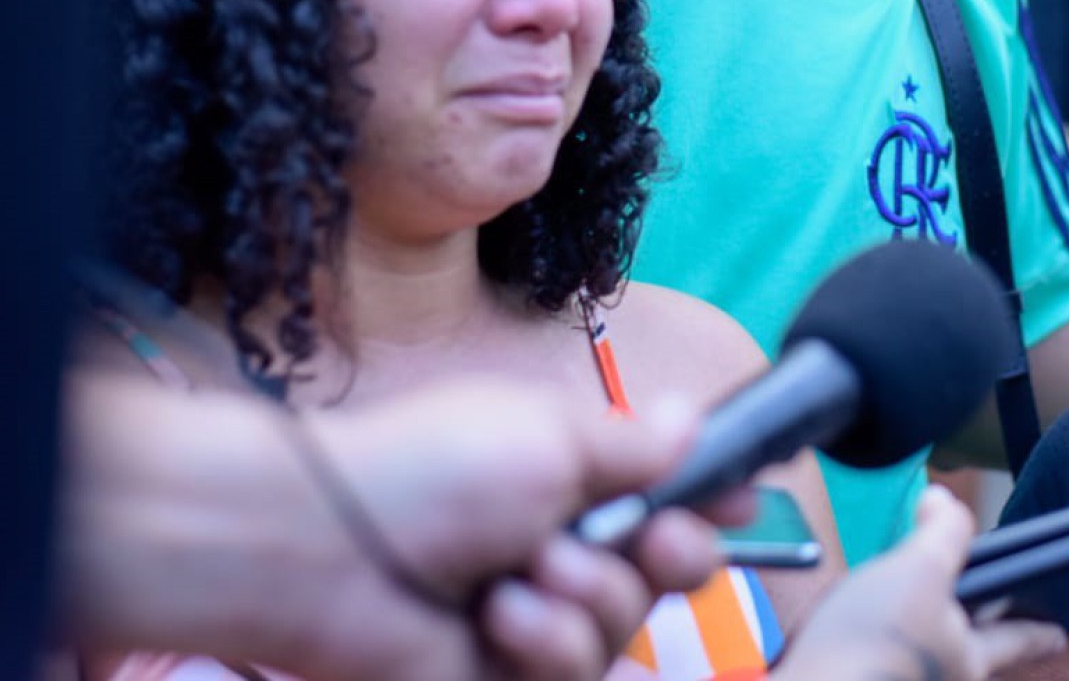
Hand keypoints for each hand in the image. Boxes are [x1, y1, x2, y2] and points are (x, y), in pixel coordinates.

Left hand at [303, 382, 728, 680]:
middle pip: (670, 567)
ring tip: (524, 577)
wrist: (326, 553)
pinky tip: (500, 621)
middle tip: (655, 542)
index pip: (668, 491)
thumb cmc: (431, 471)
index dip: (711, 498)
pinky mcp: (513, 673)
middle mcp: (564, 542)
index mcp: (573, 475)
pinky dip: (547, 643)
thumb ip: (634, 444)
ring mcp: (538, 613)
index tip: (742, 498)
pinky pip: (578, 672)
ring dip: (587, 598)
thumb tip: (694, 414)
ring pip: (627, 624)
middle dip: (672, 553)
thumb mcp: (548, 437)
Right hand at [776, 488, 1066, 680]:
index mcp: (968, 661)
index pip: (1016, 639)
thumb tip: (944, 498)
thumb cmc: (871, 642)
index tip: (1061, 635)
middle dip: (979, 636)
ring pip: (927, 657)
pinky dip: (885, 644)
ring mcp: (901, 680)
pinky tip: (862, 630)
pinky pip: (886, 660)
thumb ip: (943, 533)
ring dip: (928, 635)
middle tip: (994, 620)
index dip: (1038, 631)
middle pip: (969, 653)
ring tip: (918, 608)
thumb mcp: (918, 570)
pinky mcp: (863, 678)